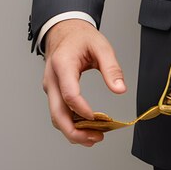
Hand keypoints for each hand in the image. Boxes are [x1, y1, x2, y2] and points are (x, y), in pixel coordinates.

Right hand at [42, 19, 125, 145]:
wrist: (64, 31)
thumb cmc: (82, 38)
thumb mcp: (102, 46)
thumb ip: (112, 68)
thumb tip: (120, 89)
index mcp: (62, 65)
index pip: (69, 94)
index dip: (82, 109)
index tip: (97, 118)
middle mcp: (52, 79)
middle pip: (57, 113)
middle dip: (75, 130)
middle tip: (96, 138)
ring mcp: (50, 87)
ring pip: (56, 116)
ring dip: (73, 131)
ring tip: (95, 138)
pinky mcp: (54, 92)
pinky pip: (60, 112)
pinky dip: (72, 124)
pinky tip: (88, 129)